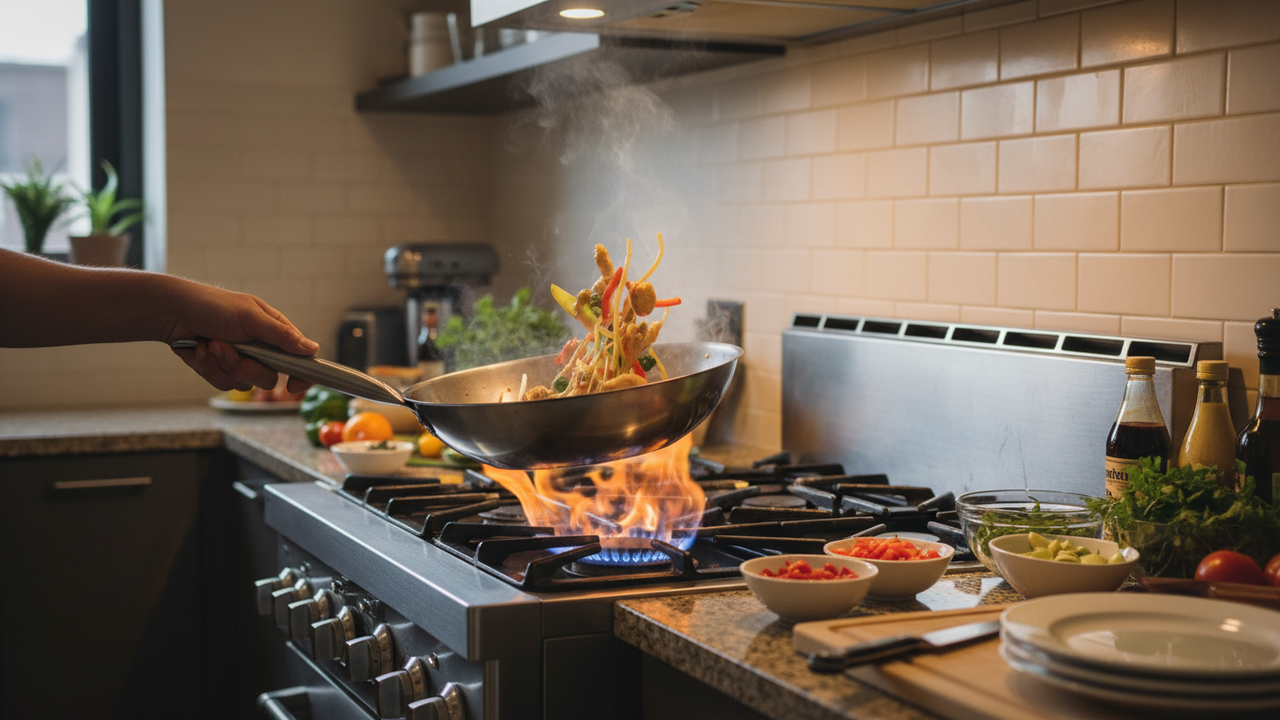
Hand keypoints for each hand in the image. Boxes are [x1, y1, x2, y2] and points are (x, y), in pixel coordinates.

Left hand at [164, 281, 317, 392]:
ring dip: (221, 365)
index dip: (302, 377)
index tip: (293, 387)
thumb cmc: (213, 306)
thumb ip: (281, 335)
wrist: (174, 312)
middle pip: (268, 379)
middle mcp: (262, 351)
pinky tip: (199, 350)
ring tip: (208, 344)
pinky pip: (222, 384)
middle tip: (224, 346)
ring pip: (243, 384)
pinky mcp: (221, 371)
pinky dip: (208, 368)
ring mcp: (241, 362)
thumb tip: (312, 349)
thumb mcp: (251, 317)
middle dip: (242, 366)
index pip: (300, 361)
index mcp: (275, 334)